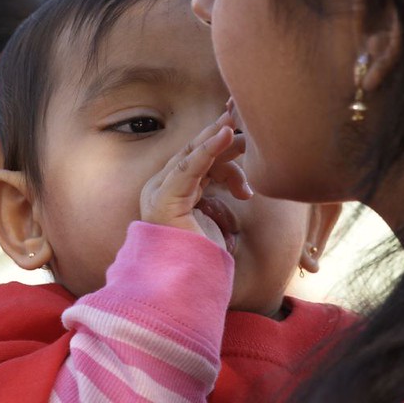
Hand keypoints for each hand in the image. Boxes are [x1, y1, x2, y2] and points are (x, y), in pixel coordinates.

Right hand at [140, 112, 251, 248]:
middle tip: (244, 120)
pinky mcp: (164, 199)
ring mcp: (158, 191)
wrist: (188, 283)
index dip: (218, 140)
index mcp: (171, 188)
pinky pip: (189, 167)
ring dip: (221, 141)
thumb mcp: (216, 209)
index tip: (241, 126)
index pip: (196, 157)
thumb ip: (219, 187)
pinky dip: (208, 149)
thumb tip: (240, 172)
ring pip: (194, 155)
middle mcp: (161, 186)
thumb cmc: (203, 252)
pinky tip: (225, 135)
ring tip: (244, 137)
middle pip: (195, 152)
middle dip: (221, 135)